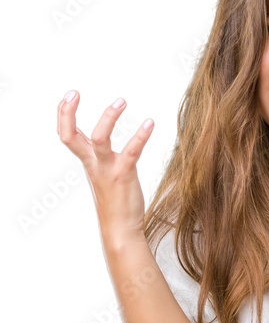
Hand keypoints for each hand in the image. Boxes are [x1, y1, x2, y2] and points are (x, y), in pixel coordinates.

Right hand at [57, 90, 152, 246]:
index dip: (64, 114)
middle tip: (75, 92)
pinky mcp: (124, 176)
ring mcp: (107, 170)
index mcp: (88, 162)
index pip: (67, 135)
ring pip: (100, 140)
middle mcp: (93, 164)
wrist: (121, 230)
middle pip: (70, 137)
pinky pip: (130, 152)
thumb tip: (100, 143)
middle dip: (68, 113)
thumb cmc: (115, 202)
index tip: (70, 95)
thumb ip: (100, 157)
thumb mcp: (103, 175)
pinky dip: (140, 136)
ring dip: (108, 118)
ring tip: (121, 101)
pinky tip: (150, 123)